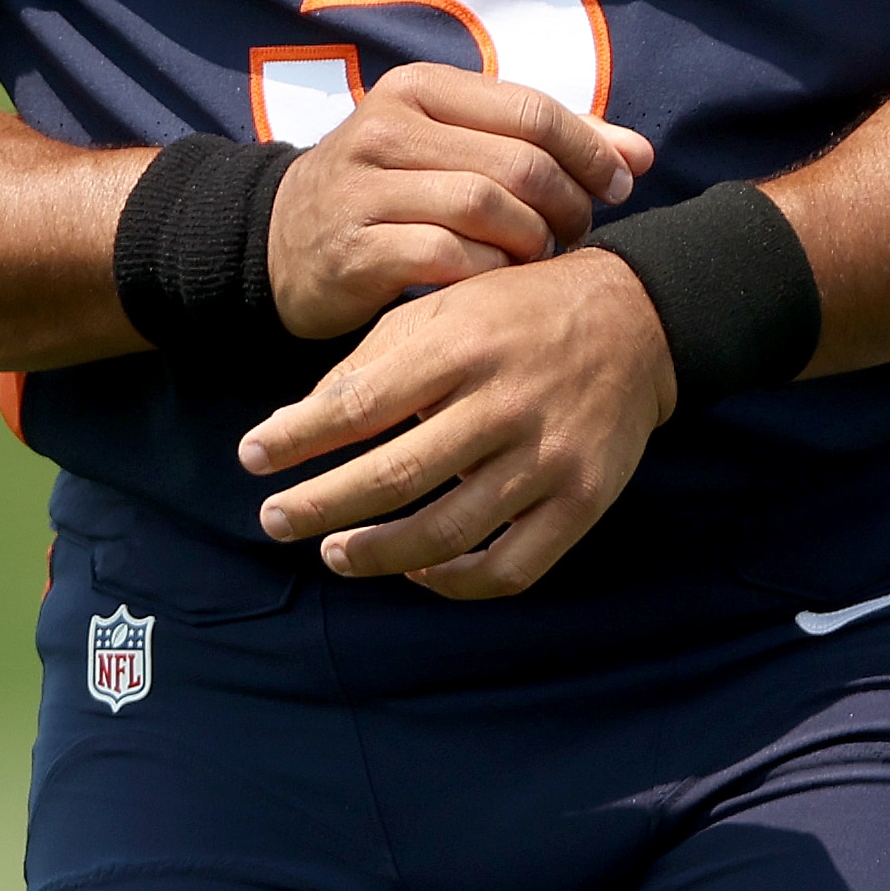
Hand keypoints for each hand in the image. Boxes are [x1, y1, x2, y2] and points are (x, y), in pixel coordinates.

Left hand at [237, 250, 675, 598]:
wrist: (638, 319)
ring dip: (378, 554)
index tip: (251, 457)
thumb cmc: (517, 310)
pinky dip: (454, 582)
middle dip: (322, 505)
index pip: (362, 403)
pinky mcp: (582, 501)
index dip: (299, 437)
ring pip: (447, 533)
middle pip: (397, 476)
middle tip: (274, 520)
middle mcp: (505, 404)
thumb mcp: (443, 308)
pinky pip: (509, 568)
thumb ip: (372, 362)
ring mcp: (548, 460)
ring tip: (334, 553)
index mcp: (462, 345)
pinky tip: (416, 570)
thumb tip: (295, 422)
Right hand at [266, 65, 654, 338]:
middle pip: (517, 163)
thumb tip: (641, 155)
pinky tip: (498, 285)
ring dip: (532, 243)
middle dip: (567, 205)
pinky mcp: (354, 248)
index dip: (590, 150)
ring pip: (486, 209)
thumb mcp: (454, 147)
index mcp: (420, 88)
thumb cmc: (392, 189)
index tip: (617, 188)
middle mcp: (387, 127)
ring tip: (539, 260)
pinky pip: (448, 259)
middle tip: (577, 235)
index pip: (532, 109)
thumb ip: (545, 143)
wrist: (281, 241)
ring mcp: (365, 187)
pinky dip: (490, 275)